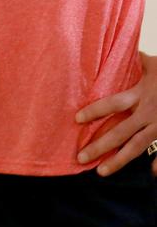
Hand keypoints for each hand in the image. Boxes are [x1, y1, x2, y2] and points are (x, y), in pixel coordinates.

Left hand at [76, 52, 156, 175]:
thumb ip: (142, 61)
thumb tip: (131, 51)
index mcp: (142, 94)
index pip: (113, 104)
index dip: (95, 111)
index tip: (77, 119)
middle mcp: (149, 113)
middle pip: (121, 132)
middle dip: (100, 145)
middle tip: (80, 157)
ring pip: (137, 147)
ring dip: (119, 161)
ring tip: (101, 172)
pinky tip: (150, 175)